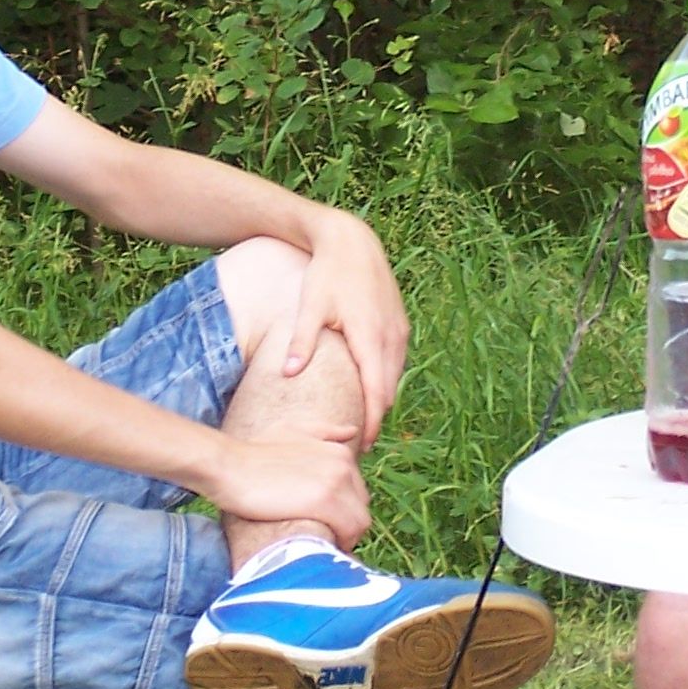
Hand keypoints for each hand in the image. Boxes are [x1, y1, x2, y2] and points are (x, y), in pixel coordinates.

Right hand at [209, 433, 371, 548]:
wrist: (229, 465)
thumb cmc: (254, 452)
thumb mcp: (292, 431)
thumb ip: (324, 431)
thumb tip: (351, 432)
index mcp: (340, 452)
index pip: (358, 493)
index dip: (344, 512)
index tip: (326, 524)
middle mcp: (344, 465)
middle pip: (361, 507)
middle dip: (346, 525)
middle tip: (323, 538)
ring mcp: (336, 482)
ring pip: (360, 522)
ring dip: (346, 538)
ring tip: (322, 547)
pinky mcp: (323, 501)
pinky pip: (349, 531)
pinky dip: (341, 543)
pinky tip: (321, 548)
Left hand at [283, 208, 408, 448]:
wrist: (353, 241)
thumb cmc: (327, 273)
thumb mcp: (310, 306)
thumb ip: (301, 342)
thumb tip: (288, 375)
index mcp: (371, 337)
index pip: (377, 394)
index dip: (372, 424)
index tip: (361, 448)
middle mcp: (392, 337)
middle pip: (389, 391)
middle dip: (376, 418)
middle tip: (355, 444)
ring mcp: (399, 330)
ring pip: (395, 377)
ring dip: (382, 399)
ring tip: (360, 422)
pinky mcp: (399, 323)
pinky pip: (396, 361)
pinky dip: (385, 380)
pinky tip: (367, 388)